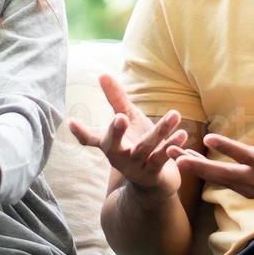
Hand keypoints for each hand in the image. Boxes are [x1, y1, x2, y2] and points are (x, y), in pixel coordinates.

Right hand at [68, 73, 188, 197]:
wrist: (154, 180)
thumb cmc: (137, 144)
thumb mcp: (128, 119)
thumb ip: (116, 99)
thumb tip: (102, 74)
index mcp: (109, 143)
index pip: (90, 138)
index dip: (80, 132)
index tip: (71, 122)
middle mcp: (118, 156)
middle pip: (113, 145)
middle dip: (116, 131)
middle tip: (119, 117)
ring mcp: (135, 166)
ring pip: (146, 147)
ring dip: (160, 131)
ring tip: (175, 114)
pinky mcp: (153, 173)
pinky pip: (162, 158)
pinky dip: (172, 146)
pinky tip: (182, 134)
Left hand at [166, 80, 253, 204]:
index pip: (245, 155)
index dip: (227, 148)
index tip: (207, 138)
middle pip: (223, 175)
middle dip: (198, 167)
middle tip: (175, 157)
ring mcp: (252, 189)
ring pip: (219, 180)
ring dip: (197, 169)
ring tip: (174, 157)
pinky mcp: (248, 192)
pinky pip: (222, 184)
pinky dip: (206, 174)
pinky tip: (189, 164)